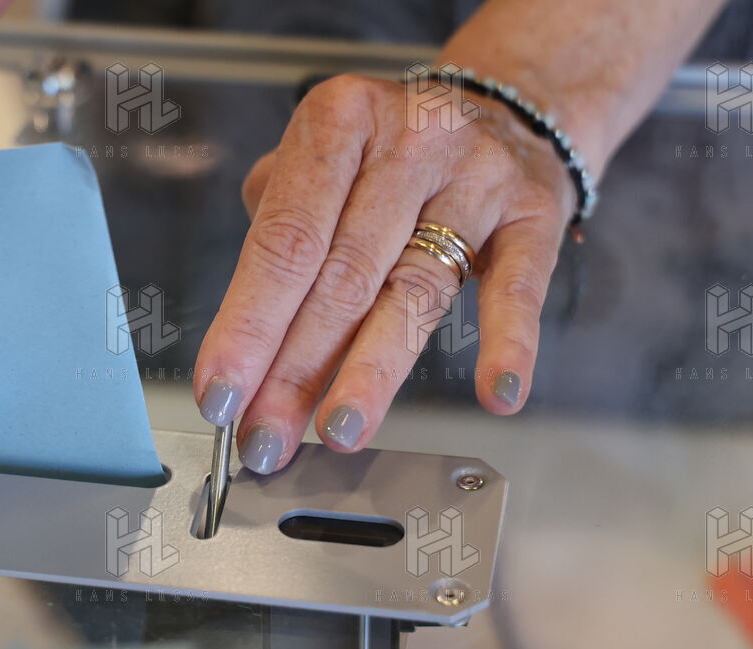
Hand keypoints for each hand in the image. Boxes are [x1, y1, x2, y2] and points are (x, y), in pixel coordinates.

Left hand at [193, 73, 575, 470]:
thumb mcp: (320, 155)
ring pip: (415, 292)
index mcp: (338, 122)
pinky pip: (517, 287)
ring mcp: (477, 176)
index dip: (247, 326)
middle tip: (264, 436)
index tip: (219, 392)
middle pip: (342, 278)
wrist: (507, 108)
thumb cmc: (388, 152)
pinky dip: (508, 344)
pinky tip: (494, 393)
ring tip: (339, 430)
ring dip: (372, 374)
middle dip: (294, 371)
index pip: (284, 242)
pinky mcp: (533, 212)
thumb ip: (275, 228)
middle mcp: (408, 143)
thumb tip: (243, 333)